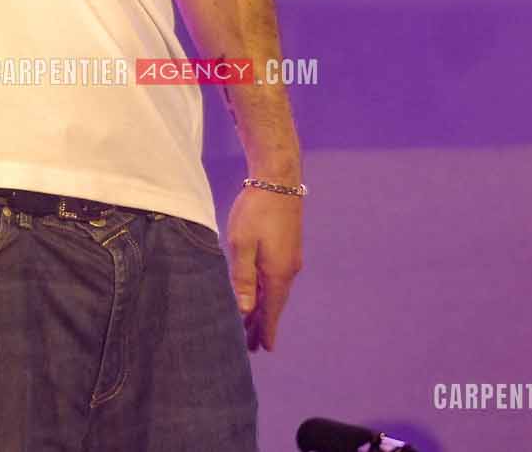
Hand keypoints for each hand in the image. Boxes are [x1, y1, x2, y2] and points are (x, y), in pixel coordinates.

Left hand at [224, 184, 302, 351]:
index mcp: (277, 273)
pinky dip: (267, 292)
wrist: (278, 180)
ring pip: (275, 291)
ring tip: (253, 324)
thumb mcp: (242, 244)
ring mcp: (290, 258)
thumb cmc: (256, 210)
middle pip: (274, 304)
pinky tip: (259, 294)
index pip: (271, 310)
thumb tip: (245, 309)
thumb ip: (242, 277)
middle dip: (262, 324)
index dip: (266, 330)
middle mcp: (288, 270)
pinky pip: (276, 278)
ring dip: (264, 308)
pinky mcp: (287, 248)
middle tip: (253, 346)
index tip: (264, 350)